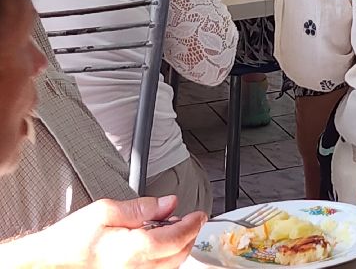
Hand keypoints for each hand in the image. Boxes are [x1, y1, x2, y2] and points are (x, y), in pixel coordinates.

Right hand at [29, 196, 205, 268]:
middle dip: (188, 235)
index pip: (178, 238)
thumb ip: (141, 207)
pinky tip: (156, 247)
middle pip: (178, 254)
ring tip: (170, 230)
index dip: (193, 224)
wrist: (47, 263)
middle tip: (187, 218)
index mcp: (132, 250)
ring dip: (177, 248)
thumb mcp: (105, 211)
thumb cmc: (69, 241)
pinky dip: (164, 260)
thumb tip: (168, 203)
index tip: (199, 214)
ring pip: (169, 266)